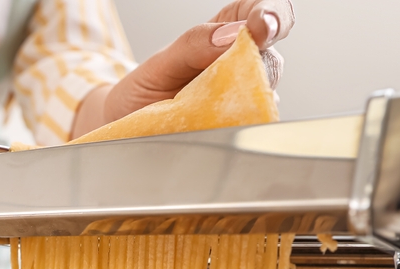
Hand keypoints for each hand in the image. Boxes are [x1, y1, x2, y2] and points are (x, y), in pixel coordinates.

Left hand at [100, 0, 294, 124]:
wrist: (128, 127)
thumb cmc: (144, 91)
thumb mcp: (160, 63)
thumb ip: (194, 44)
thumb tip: (232, 35)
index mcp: (224, 33)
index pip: (260, 11)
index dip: (271, 14)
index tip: (261, 27)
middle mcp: (240, 61)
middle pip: (271, 55)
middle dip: (262, 60)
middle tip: (238, 71)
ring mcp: (241, 95)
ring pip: (266, 90)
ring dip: (247, 94)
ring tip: (208, 104)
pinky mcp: (238, 124)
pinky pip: (252, 121)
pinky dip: (241, 121)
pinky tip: (218, 122)